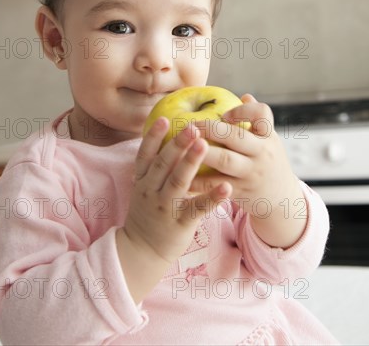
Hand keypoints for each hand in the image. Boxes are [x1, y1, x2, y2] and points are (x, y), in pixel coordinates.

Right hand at [117, 117, 231, 302]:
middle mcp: (150, 191)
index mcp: (142, 180)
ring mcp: (164, 207)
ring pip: (177, 182)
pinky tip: (226, 187)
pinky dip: (211, 198)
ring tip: (205, 145)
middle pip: (163, 163)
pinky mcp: (179, 223)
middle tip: (192, 126)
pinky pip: (197, 208)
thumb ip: (154, 167)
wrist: (142, 250)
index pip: (145, 154)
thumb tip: (169, 140)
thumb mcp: (144, 188)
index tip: (164, 118)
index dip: (153, 136)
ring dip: (191, 162)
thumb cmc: (148, 213)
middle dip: (177, 144)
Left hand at [190, 94, 306, 247]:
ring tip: (183, 144)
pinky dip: (197, 180)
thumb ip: (257, 121)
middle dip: (211, 129)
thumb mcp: (268, 141)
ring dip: (202, 152)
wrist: (280, 200)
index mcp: (268, 137)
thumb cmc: (267, 161)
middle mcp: (262, 154)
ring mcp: (251, 173)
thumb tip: (244, 96)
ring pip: (224, 161)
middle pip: (237, 137)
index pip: (262, 114)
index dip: (242, 110)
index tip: (225, 113)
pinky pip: (215, 185)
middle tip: (190, 124)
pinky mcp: (240, 192)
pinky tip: (182, 172)